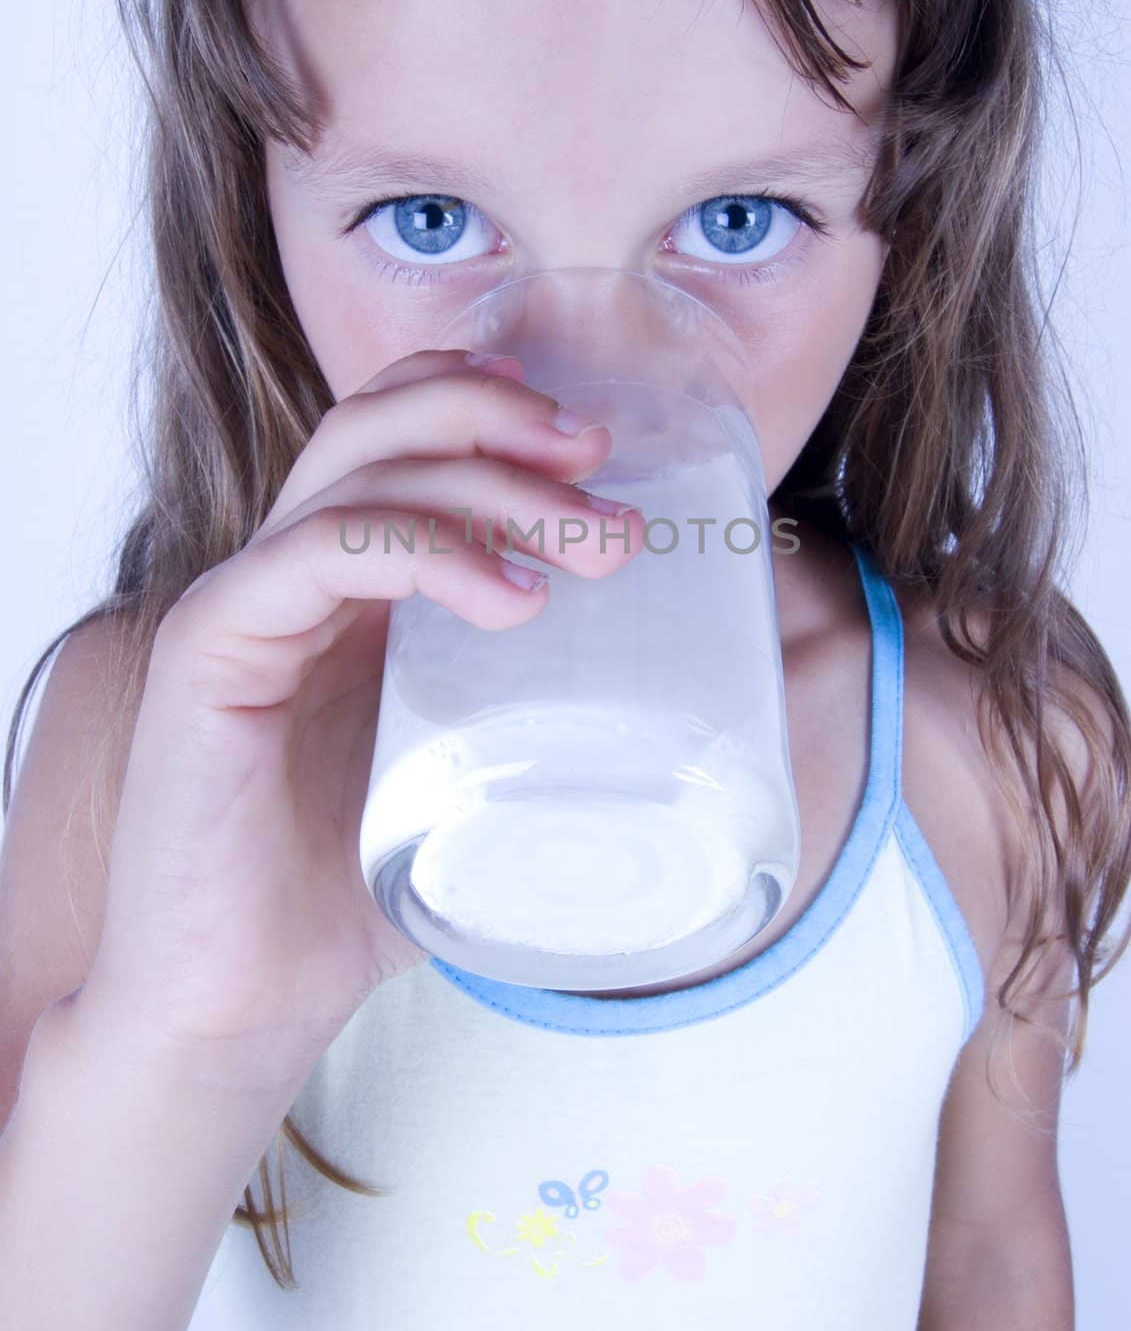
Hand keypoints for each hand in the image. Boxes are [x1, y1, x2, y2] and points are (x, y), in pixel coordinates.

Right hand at [81, 349, 641, 1094]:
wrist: (236, 1002)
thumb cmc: (351, 896)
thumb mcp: (470, 777)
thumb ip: (538, 718)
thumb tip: (691, 705)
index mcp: (343, 587)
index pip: (397, 431)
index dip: (486, 403)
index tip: (595, 441)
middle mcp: (288, 573)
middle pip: (380, 423)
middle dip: (503, 421)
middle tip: (604, 463)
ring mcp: (244, 602)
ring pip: (361, 475)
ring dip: (493, 486)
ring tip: (597, 546)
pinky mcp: (210, 649)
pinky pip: (315, 552)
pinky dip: (425, 552)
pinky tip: (511, 601)